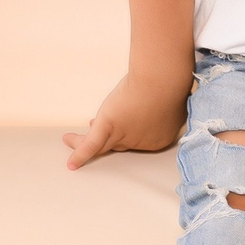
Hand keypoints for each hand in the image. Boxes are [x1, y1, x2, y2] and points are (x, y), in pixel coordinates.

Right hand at [62, 72, 188, 169]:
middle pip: (119, 144)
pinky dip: (80, 154)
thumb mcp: (175, 97)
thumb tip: (161, 101)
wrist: (163, 80)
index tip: (123, 120)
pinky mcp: (108, 125)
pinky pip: (92, 144)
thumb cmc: (172, 82)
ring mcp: (123, 135)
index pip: (139, 139)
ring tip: (70, 140)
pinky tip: (71, 164)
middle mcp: (140, 142)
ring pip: (101, 144)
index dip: (128, 131)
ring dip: (84, 144)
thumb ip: (168, 105)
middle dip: (109, 140)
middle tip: (92, 129)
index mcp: (159, 139)